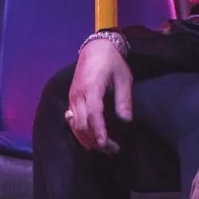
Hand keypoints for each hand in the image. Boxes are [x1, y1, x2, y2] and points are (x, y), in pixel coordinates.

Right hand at [65, 38, 134, 153]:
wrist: (95, 48)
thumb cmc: (112, 62)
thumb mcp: (124, 78)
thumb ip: (124, 99)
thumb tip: (126, 120)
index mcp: (91, 88)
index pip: (93, 114)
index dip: (99, 130)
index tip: (106, 144)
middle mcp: (78, 95)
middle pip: (81, 124)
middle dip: (95, 140)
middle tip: (112, 150)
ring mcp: (72, 97)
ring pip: (74, 125)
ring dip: (87, 139)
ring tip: (103, 148)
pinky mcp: (72, 99)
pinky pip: (72, 120)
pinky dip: (80, 132)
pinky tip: (90, 140)